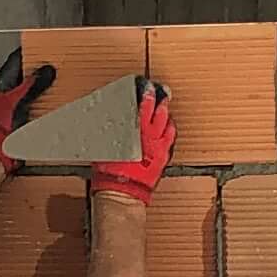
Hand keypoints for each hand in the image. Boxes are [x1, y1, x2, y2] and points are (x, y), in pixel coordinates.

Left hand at [0, 48, 55, 158]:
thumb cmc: (0, 127)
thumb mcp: (19, 100)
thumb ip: (32, 84)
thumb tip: (46, 70)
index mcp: (1, 83)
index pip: (15, 60)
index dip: (29, 51)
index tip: (42, 47)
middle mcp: (6, 92)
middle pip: (24, 73)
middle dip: (39, 69)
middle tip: (53, 63)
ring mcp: (13, 104)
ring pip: (30, 88)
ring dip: (42, 85)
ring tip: (55, 80)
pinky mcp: (21, 115)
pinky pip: (35, 101)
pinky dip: (43, 99)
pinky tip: (52, 99)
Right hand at [87, 77, 176, 204]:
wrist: (122, 191)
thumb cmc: (109, 170)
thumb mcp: (105, 144)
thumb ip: (112, 130)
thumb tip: (111, 120)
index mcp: (132, 130)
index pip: (140, 105)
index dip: (143, 93)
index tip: (143, 85)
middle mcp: (148, 135)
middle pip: (156, 109)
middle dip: (157, 97)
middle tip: (157, 88)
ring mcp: (158, 144)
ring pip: (166, 121)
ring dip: (165, 110)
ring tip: (164, 101)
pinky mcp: (164, 154)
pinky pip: (171, 136)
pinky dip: (170, 127)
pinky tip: (169, 123)